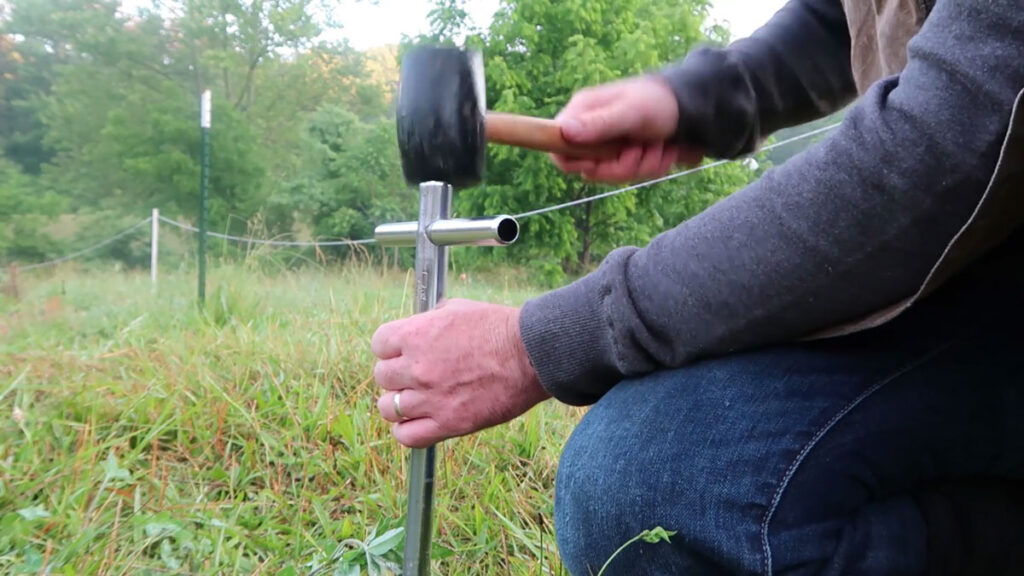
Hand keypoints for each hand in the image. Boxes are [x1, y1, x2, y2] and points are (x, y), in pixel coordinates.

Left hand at [371, 299, 550, 447]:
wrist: (531, 355)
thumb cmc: (498, 328)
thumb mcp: (458, 309)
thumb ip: (430, 320)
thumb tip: (419, 327)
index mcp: (415, 335)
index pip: (379, 344)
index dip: (391, 348)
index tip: (402, 352)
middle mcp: (416, 367)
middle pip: (382, 377)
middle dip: (397, 375)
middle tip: (416, 375)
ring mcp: (429, 398)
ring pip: (388, 408)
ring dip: (399, 403)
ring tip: (416, 400)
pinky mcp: (447, 424)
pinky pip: (407, 435)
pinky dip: (406, 430)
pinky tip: (417, 422)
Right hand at [551, 75, 703, 182]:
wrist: (695, 108)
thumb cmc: (660, 101)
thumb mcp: (631, 111)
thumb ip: (599, 124)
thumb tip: (563, 132)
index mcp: (583, 113)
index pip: (558, 148)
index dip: (576, 162)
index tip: (598, 161)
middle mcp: (593, 131)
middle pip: (590, 170)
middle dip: (621, 165)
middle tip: (640, 148)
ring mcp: (610, 146)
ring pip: (614, 175)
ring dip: (643, 164)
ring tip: (658, 144)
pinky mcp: (627, 156)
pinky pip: (632, 175)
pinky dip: (653, 165)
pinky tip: (664, 148)